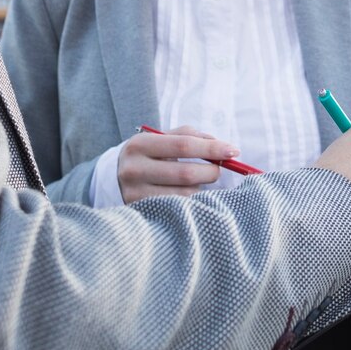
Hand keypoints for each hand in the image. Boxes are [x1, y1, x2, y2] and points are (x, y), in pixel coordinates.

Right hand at [117, 126, 239, 202]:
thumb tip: (221, 147)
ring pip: (184, 195)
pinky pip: (178, 210)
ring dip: (201, 189)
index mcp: (140, 145)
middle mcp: (133, 170)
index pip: (183, 145)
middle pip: (186, 173)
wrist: (116, 178)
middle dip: (210, 171)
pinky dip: (192, 203)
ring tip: (198, 183)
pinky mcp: (141, 213)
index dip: (212, 148)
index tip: (234, 151)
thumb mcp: (162, 139)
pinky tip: (192, 197)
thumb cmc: (151, 155)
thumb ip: (190, 136)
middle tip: (217, 169)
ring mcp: (135, 194)